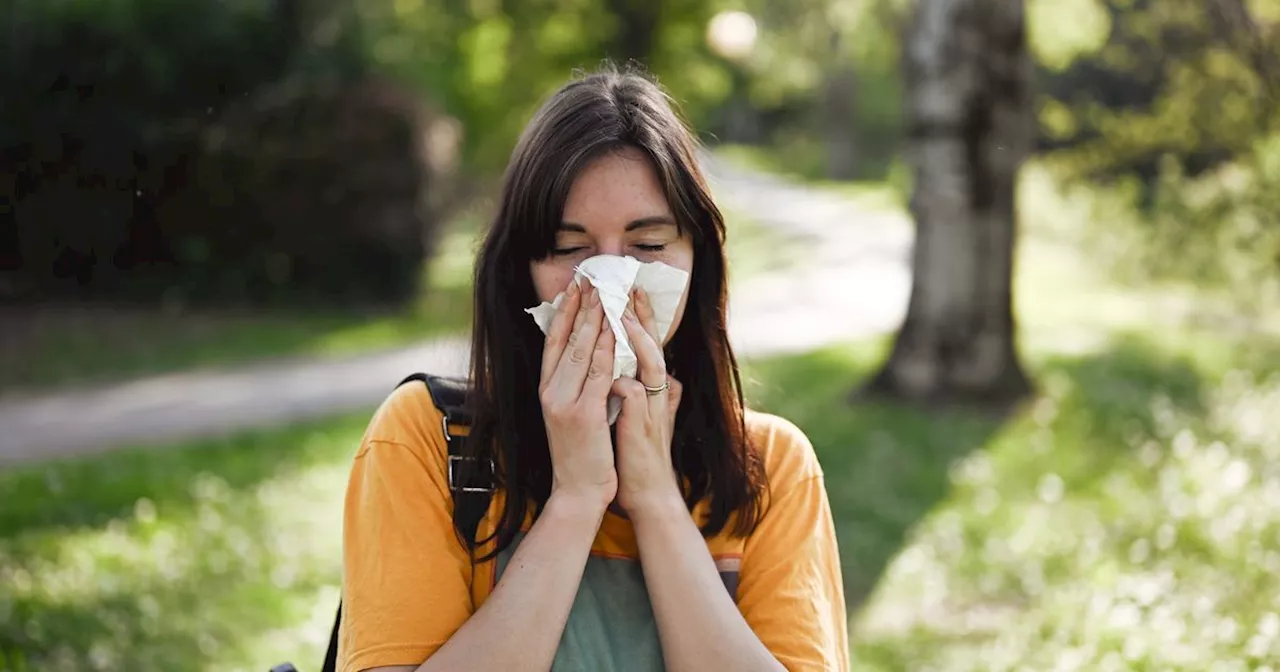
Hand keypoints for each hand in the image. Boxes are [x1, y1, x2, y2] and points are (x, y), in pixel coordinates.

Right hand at [539, 279, 617, 509]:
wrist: (578, 491)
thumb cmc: (580, 454)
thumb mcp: (570, 414)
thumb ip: (574, 386)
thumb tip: (584, 356)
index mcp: (547, 390)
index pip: (553, 341)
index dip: (564, 312)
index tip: (574, 287)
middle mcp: (551, 392)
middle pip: (566, 339)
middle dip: (580, 306)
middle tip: (591, 278)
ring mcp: (565, 402)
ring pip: (581, 350)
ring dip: (594, 318)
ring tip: (604, 293)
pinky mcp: (583, 414)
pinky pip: (598, 372)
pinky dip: (606, 347)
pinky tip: (615, 328)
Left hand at [612, 288, 684, 514]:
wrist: (647, 494)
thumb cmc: (637, 456)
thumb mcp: (640, 417)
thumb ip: (640, 392)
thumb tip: (635, 372)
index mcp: (654, 389)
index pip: (646, 346)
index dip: (639, 319)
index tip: (628, 293)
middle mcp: (659, 393)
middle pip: (652, 345)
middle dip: (640, 315)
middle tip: (629, 287)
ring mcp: (653, 408)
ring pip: (650, 363)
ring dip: (634, 338)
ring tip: (619, 313)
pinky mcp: (642, 425)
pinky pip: (633, 393)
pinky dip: (621, 379)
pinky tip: (609, 369)